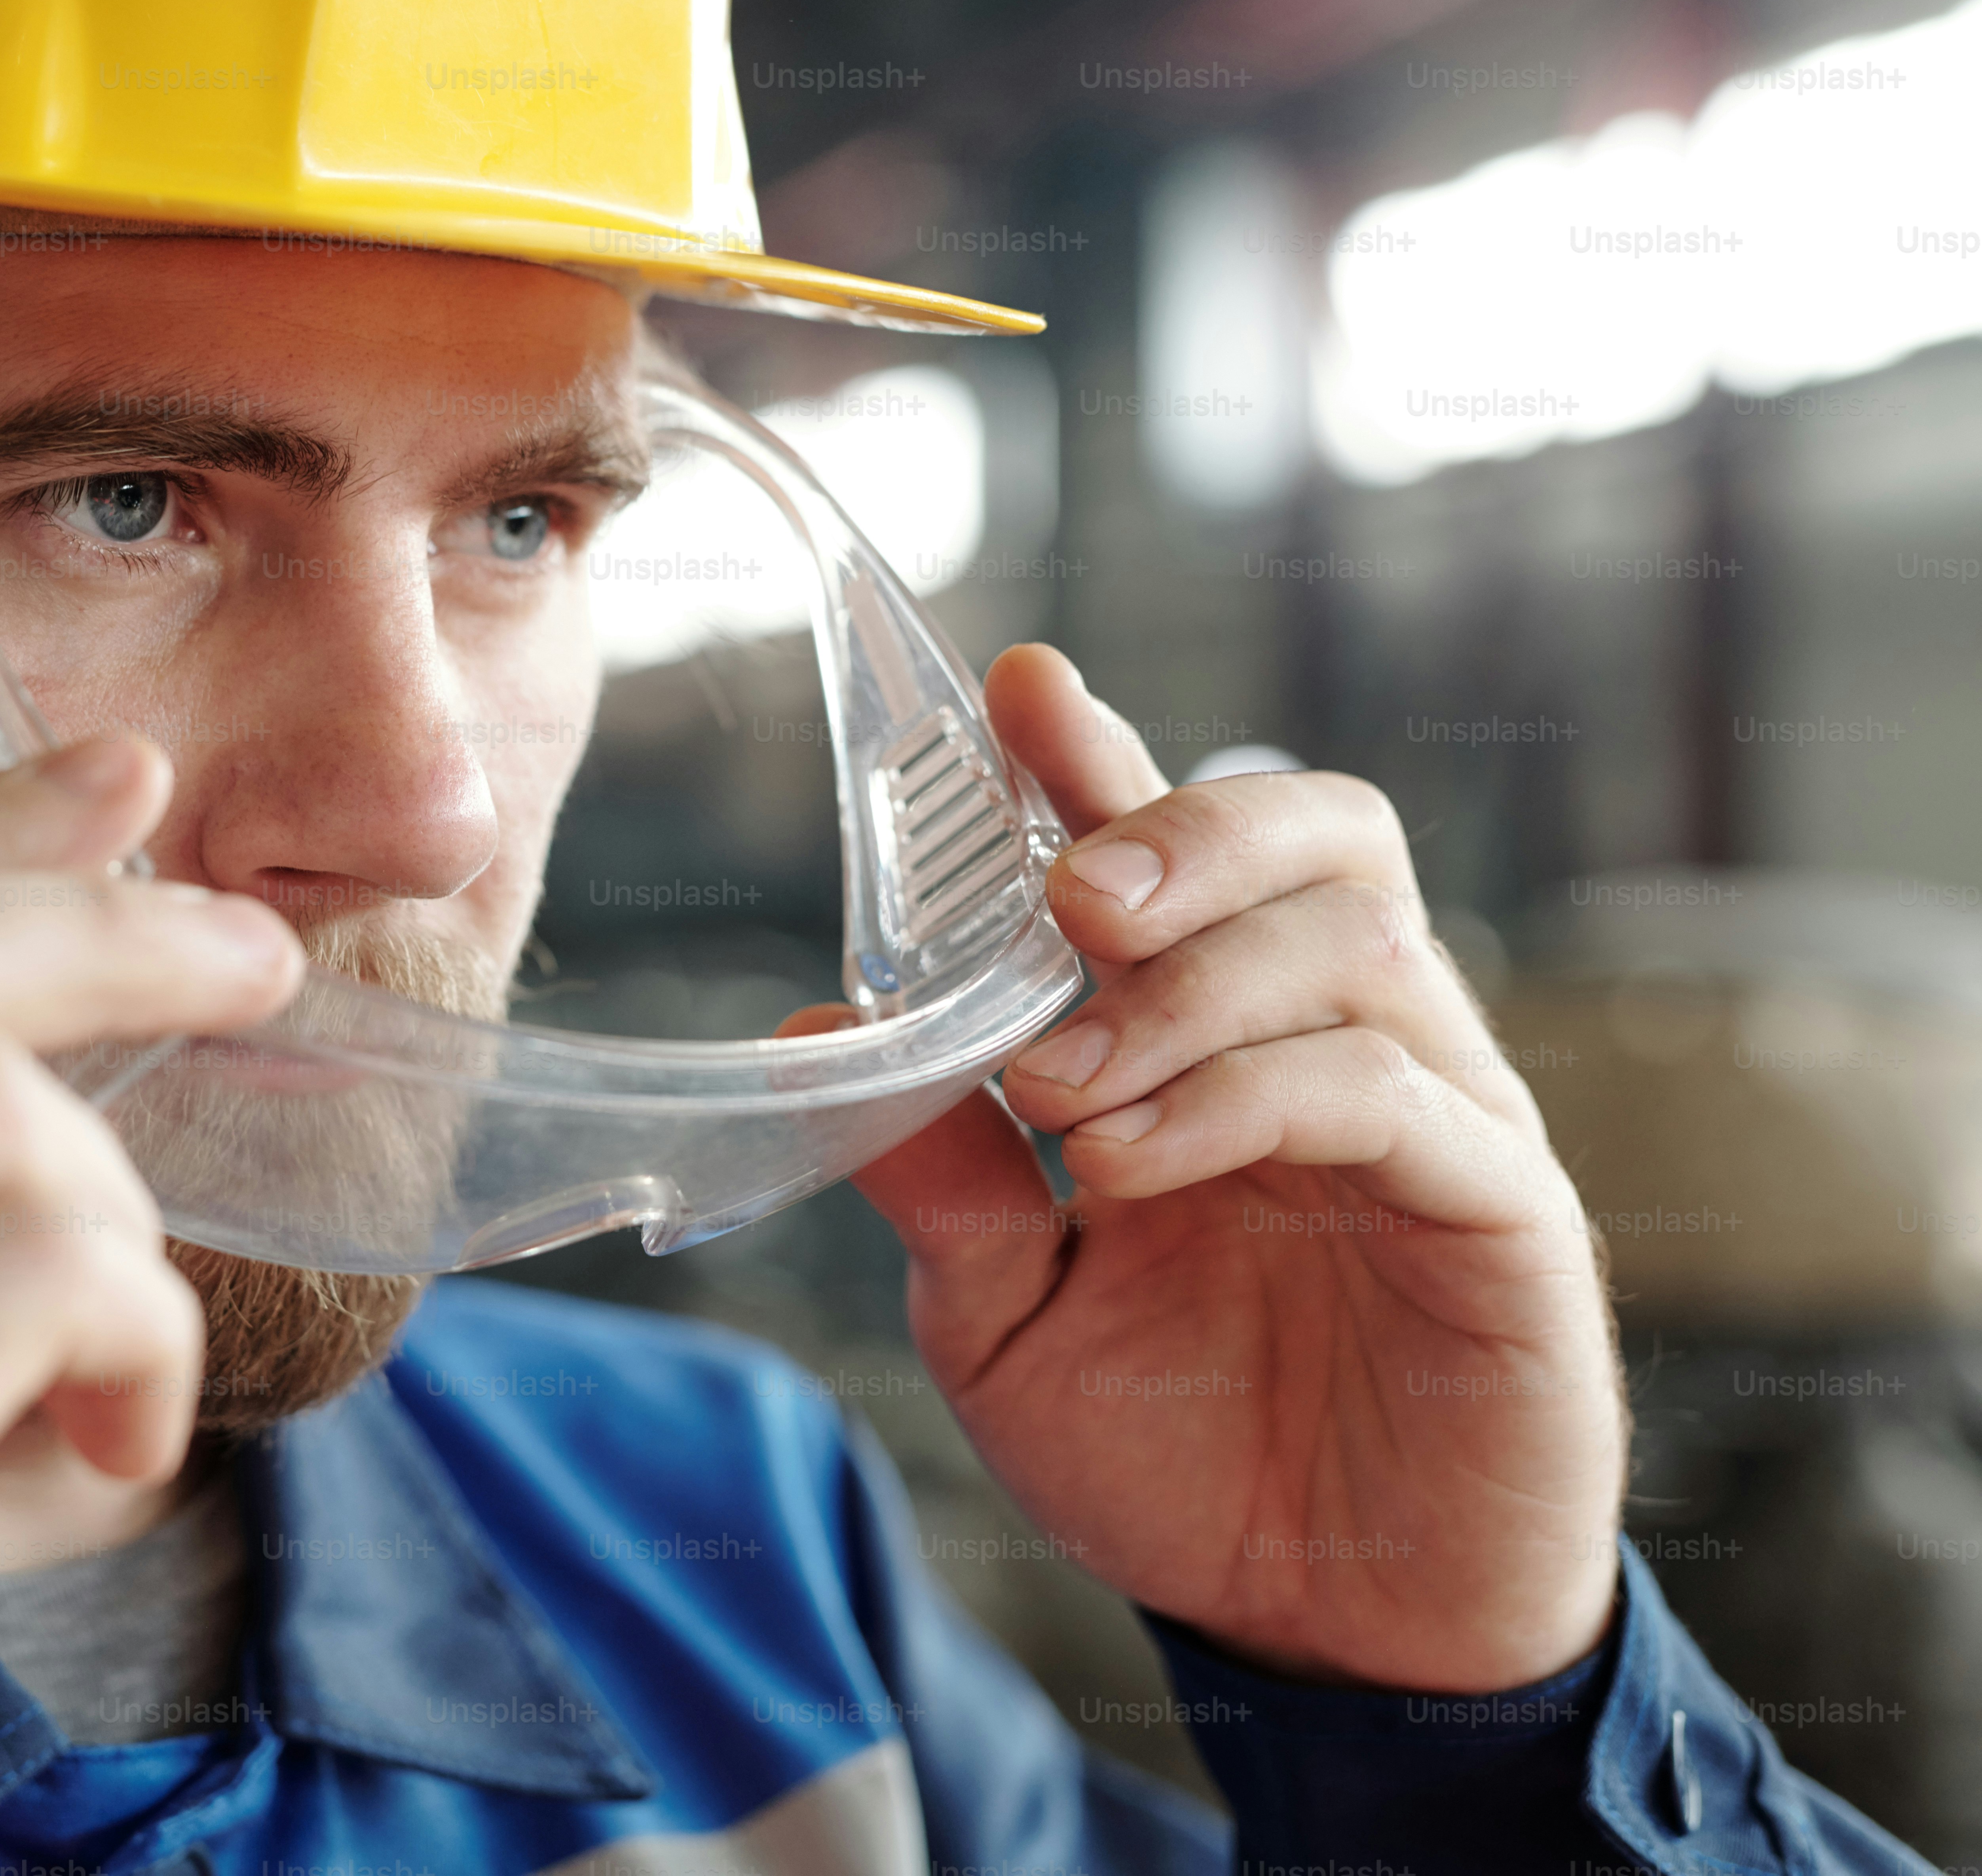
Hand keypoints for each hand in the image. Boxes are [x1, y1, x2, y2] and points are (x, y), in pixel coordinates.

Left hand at [822, 645, 1623, 1692]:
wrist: (1328, 1633)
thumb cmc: (1182, 1455)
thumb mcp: (1003, 1318)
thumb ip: (933, 1176)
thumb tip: (817, 1033)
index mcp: (1221, 1039)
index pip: (1180, 849)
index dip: (1104, 758)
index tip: (1019, 689)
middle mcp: (1345, 1040)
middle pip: (1316, 833)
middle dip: (1180, 831)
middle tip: (1067, 899)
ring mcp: (1443, 1114)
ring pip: (1350, 944)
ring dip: (1183, 996)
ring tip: (1060, 1092)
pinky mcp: (1505, 1210)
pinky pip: (1391, 1095)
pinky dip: (1242, 1103)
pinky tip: (1129, 1165)